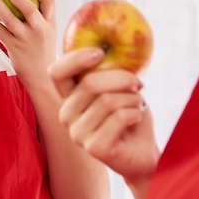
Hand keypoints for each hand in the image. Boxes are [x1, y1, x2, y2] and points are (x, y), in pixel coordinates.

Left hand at [0, 0, 56, 86]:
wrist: (43, 77)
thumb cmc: (42, 50)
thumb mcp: (48, 32)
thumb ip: (40, 17)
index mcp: (50, 23)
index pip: (49, 1)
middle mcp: (40, 30)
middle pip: (29, 8)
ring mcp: (27, 39)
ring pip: (10, 19)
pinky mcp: (14, 48)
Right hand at [48, 48, 159, 191]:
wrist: (142, 151)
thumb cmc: (129, 116)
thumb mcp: (118, 87)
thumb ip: (109, 70)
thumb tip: (109, 46)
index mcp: (68, 97)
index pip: (56, 72)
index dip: (75, 59)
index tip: (100, 53)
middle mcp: (66, 114)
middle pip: (90, 83)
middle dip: (122, 78)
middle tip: (138, 82)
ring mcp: (77, 133)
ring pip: (108, 101)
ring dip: (132, 99)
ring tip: (137, 105)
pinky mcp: (94, 148)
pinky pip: (119, 118)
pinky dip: (135, 113)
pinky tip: (136, 118)